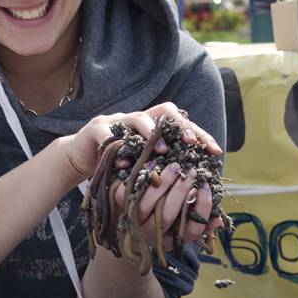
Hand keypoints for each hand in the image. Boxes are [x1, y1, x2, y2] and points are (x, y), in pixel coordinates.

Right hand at [65, 102, 222, 182]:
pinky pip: (108, 133)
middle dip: (181, 125)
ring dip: (152, 134)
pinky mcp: (96, 129)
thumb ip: (165, 169)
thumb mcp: (144, 167)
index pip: (182, 124)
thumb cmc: (118, 164)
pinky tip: (122, 161)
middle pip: (165, 111)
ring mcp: (118, 121)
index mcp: (155, 128)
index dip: (200, 134)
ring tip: (162, 151)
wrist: (82, 158)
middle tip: (191, 142)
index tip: (215, 150)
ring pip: (138, 118)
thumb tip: (196, 186)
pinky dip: (116, 144)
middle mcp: (139, 120)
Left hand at [115, 162, 222, 251]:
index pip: (192, 229)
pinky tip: (152, 165)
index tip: (205, 186)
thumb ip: (201, 222)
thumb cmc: (165, 217)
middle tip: (190, 171)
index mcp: (172, 239)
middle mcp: (152, 234)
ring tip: (175, 166)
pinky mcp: (119, 208)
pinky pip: (125, 195)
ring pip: (147, 205)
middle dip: (181, 190)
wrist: (128, 221)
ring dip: (163, 182)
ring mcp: (134, 223)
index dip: (201, 207)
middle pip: (168, 214)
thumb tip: (218, 220)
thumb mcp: (183, 225)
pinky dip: (139, 180)